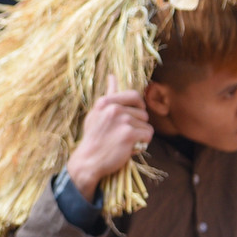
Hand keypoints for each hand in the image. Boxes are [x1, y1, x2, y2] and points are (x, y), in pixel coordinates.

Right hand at [66, 75, 152, 197]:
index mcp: (105, 102)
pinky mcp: (129, 134)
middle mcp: (114, 108)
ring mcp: (122, 121)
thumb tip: (112, 75)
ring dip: (139, 135)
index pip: (134, 96)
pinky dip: (142, 143)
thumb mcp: (96, 112)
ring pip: (146, 125)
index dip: (139, 106)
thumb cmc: (94, 137)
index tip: (134, 116)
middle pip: (143, 113)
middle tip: (122, 135)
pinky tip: (130, 148)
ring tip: (124, 142)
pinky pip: (148, 135)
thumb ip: (108, 94)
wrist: (88, 161)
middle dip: (137, 125)